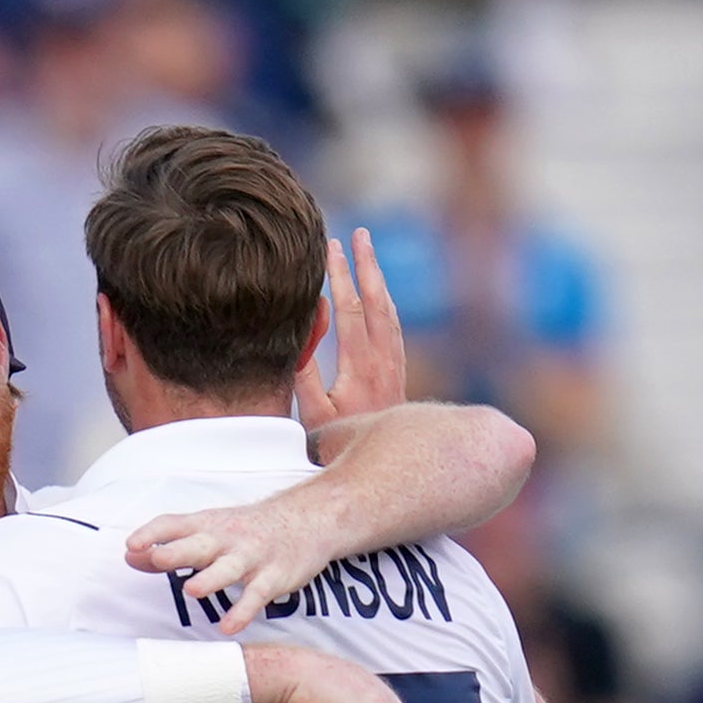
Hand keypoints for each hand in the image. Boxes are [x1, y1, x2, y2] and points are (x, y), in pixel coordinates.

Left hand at [129, 490, 342, 637]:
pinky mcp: (273, 576)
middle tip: (156, 559)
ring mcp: (251, 557)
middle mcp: (227, 539)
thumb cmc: (248, 528)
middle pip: (199, 544)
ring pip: (228, 568)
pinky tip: (228, 628)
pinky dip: (242, 611)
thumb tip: (131, 555)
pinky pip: (256, 596)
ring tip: (193, 590)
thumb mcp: (210, 529)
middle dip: (177, 552)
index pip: (175, 524)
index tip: (131, 545)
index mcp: (208, 525)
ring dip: (211, 579)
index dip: (153, 533)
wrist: (308, 519)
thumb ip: (170, 544)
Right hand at [302, 227, 408, 428]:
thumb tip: (305, 325)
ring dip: (378, 279)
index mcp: (361, 366)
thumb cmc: (338, 443)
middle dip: (367, 265)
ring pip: (390, 312)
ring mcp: (395, 366)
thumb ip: (306, 370)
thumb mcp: (312, 412)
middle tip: (360, 234)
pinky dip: (386, 302)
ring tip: (368, 252)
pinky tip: (380, 293)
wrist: (383, 468)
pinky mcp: (398, 374)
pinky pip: (394, 328)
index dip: (340, 276)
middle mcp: (384, 361)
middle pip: (378, 301)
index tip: (331, 247)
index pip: (352, 309)